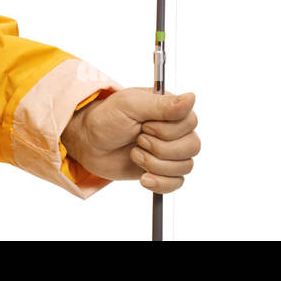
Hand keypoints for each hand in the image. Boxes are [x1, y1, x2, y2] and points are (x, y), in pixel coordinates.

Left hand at [61, 88, 198, 193]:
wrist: (89, 143)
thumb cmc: (106, 118)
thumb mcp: (130, 105)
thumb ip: (161, 105)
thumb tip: (192, 97)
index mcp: (170, 109)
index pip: (190, 122)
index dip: (167, 129)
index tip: (144, 126)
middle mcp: (174, 130)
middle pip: (192, 146)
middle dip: (160, 148)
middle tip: (138, 140)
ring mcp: (170, 151)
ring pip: (185, 166)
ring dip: (155, 164)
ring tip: (134, 154)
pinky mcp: (162, 170)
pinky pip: (177, 183)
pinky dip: (160, 183)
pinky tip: (144, 178)